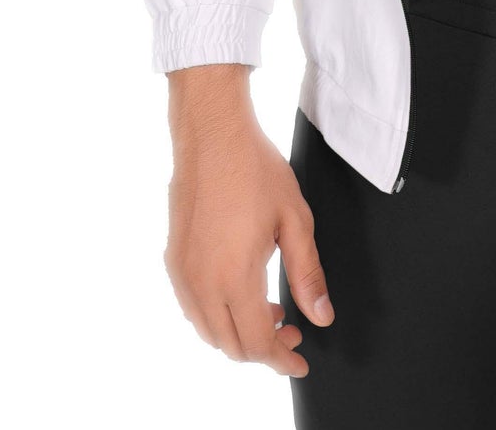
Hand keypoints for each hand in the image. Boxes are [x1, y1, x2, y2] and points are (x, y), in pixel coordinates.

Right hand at [162, 69, 332, 377]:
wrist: (213, 135)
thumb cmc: (255, 169)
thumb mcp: (295, 220)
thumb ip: (308, 274)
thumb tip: (321, 315)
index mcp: (234, 277)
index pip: (257, 342)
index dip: (281, 359)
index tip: (300, 361)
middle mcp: (201, 283)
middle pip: (231, 345)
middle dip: (264, 349)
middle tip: (292, 333)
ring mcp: (182, 273)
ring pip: (208, 331)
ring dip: (239, 334)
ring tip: (271, 312)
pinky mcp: (173, 259)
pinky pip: (193, 308)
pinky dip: (217, 316)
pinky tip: (241, 295)